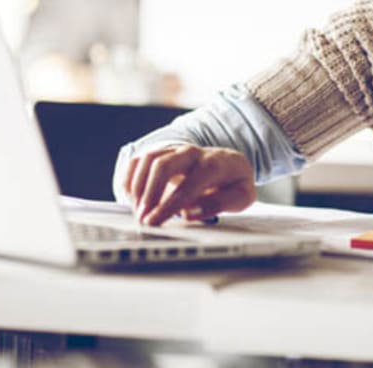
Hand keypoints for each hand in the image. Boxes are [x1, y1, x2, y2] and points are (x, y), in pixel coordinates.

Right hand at [124, 145, 255, 225]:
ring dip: (138, 187)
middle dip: (150, 193)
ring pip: (149, 159)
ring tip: (138, 212)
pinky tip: (132, 199)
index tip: (155, 221)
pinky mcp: (161, 153)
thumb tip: (190, 213)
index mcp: (215, 164)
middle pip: (164, 164)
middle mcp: (193, 153)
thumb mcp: (241, 197)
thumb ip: (220, 204)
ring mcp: (175, 150)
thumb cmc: (232, 183)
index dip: (170, 203)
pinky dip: (131, 178)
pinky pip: (139, 160)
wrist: (228, 164)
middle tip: (143, 218)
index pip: (191, 181)